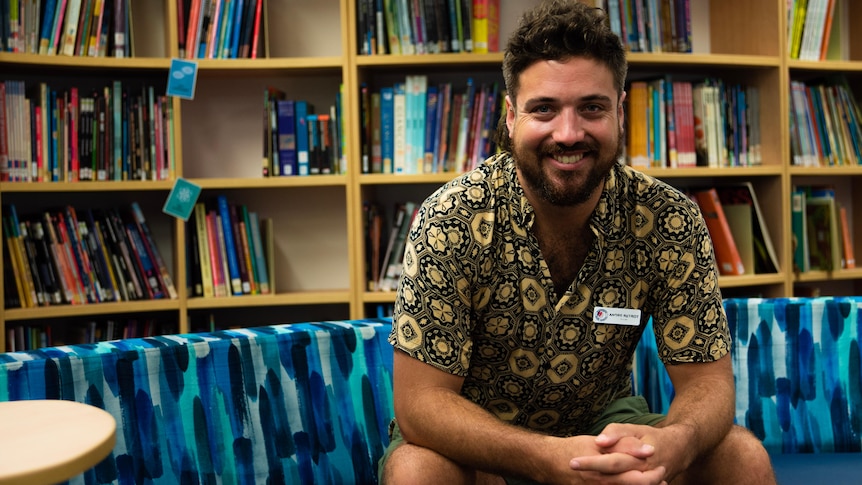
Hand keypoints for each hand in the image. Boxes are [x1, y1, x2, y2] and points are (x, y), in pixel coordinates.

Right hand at [532, 433, 661, 484]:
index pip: (634, 472)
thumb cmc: (574, 449)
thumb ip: (621, 445)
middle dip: (651, 481)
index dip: (651, 471)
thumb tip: (645, 448)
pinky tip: (636, 484)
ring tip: (658, 482)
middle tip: (662, 473)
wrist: (550, 462)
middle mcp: (602, 483)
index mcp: (604, 468)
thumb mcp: (596, 443)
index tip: (660, 463)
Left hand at [572, 423, 691, 482]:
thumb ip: (617, 432)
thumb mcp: (636, 429)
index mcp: (639, 458)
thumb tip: (599, 441)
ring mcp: (645, 483)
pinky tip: (595, 483)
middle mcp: (642, 473)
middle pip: (613, 478)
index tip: (572, 461)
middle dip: (591, 474)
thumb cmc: (653, 437)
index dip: (591, 462)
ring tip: (580, 478)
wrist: (680, 449)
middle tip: (571, 468)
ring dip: (600, 483)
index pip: (611, 462)